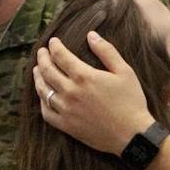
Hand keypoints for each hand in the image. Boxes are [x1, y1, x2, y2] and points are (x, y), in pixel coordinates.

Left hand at [33, 31, 154, 154]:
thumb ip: (107, 51)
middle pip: (47, 70)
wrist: (132, 135)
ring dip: (38, 77)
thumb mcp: (125, 72)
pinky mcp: (66, 125)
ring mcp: (66, 109)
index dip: (54, 46)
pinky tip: (44, 95)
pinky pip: (46, 111)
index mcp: (84, 76)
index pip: (61, 56)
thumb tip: (91, 35)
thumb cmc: (131, 101)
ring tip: (37, 70)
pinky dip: (42, 101)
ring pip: (43, 90)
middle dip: (42, 58)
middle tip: (42, 52)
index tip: (53, 42)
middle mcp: (70, 91)